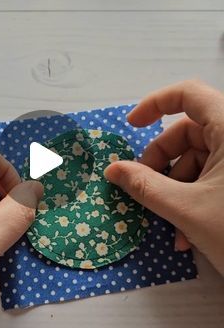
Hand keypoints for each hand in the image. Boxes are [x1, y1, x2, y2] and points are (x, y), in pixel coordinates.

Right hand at [105, 80, 223, 275]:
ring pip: (199, 158)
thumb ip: (145, 187)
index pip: (189, 94)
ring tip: (171, 226)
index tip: (132, 126)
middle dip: (162, 162)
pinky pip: (214, 176)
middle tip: (143, 188)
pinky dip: (194, 198)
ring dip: (176, 189)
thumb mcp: (187, 210)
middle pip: (189, 132)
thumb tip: (113, 170)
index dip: (155, 104)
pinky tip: (187, 233)